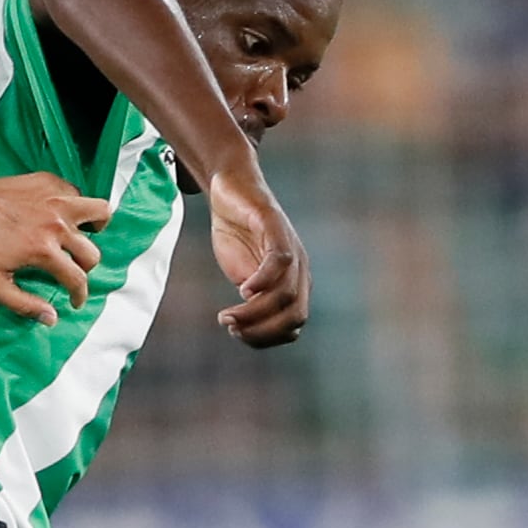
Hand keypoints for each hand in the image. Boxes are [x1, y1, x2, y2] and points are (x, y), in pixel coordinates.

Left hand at [0, 170, 110, 324]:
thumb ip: (24, 305)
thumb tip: (51, 318)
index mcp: (44, 250)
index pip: (78, 279)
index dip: (80, 295)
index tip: (75, 300)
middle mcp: (56, 224)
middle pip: (92, 252)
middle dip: (85, 268)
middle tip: (72, 270)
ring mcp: (56, 199)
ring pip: (99, 212)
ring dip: (97, 227)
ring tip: (84, 235)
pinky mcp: (50, 182)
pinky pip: (77, 194)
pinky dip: (75, 206)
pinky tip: (61, 215)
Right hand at [206, 166, 308, 348]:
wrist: (230, 188)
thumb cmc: (237, 234)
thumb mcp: (243, 275)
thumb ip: (252, 300)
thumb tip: (248, 328)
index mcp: (294, 284)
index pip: (292, 327)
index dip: (265, 339)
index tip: (236, 333)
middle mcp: (299, 269)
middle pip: (295, 317)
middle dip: (262, 332)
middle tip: (232, 328)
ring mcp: (290, 247)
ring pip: (287, 295)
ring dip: (254, 313)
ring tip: (228, 316)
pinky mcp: (275, 226)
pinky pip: (280, 262)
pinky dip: (262, 282)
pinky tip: (242, 289)